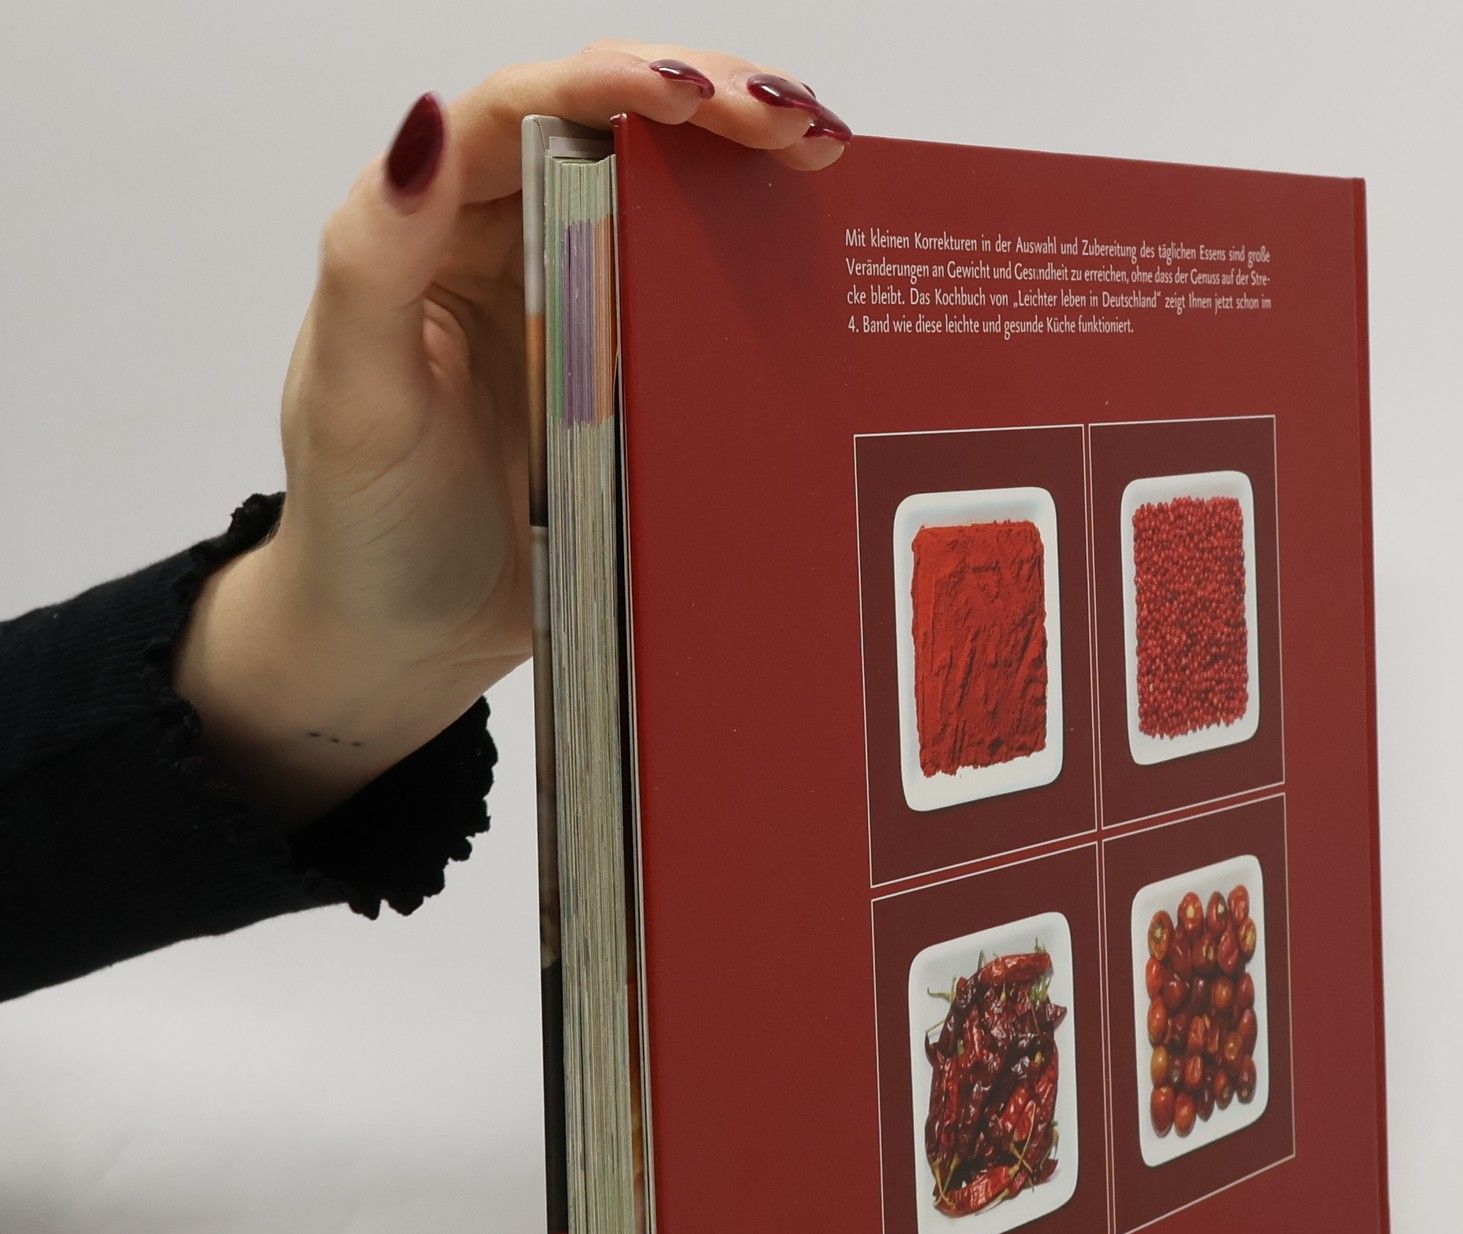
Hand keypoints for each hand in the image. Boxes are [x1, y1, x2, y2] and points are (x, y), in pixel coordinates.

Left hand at [173, 46, 850, 825]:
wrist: (407, 643)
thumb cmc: (364, 526)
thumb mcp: (355, 400)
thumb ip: (373, 265)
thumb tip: (415, 130)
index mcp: (439, 226)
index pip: (525, 110)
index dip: (609, 81)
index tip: (690, 96)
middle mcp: (515, 247)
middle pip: (619, 131)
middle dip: (711, 103)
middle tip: (797, 122)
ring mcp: (584, 311)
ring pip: (671, 203)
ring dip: (750, 166)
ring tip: (827, 153)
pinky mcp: (635, 379)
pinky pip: (700, 302)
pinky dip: (761, 266)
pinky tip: (822, 254)